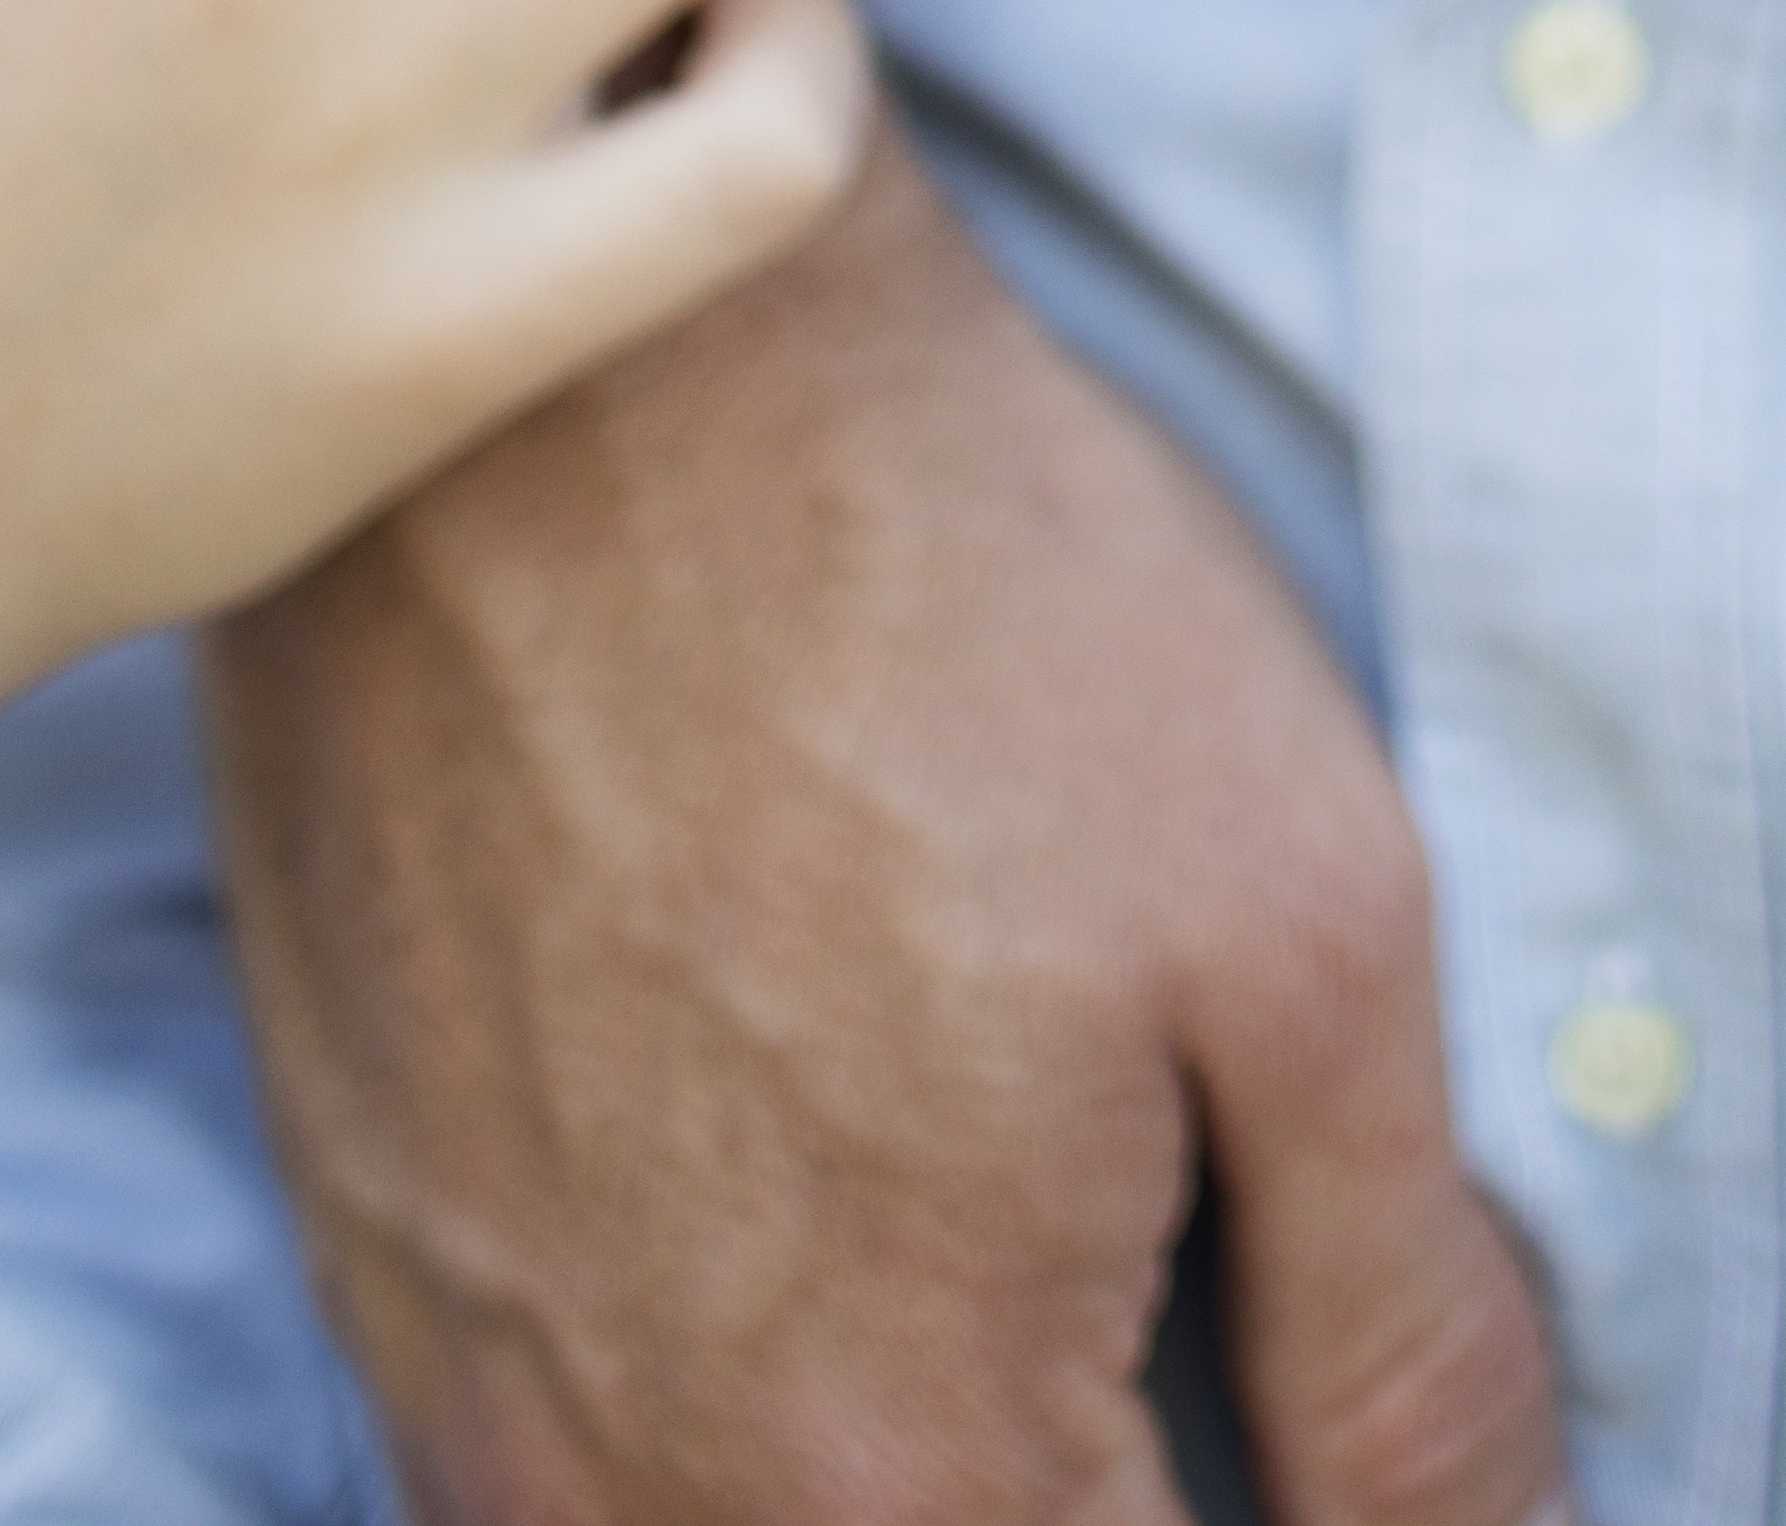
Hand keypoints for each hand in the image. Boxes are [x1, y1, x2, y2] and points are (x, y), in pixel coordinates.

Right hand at [203, 145, 1560, 1525]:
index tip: (1327, 1432)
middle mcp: (640, 1504)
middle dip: (1116, 1492)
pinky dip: (740, 1420)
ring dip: (918, 1468)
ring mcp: (476, 1396)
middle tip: (1204, 1339)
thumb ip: (1403, 1324)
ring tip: (1037, 1275)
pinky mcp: (383, 1260)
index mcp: (900, 1474)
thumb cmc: (967, 603)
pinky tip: (834, 1215)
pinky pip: (574, 1476)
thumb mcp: (1307, 932)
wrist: (598, 373)